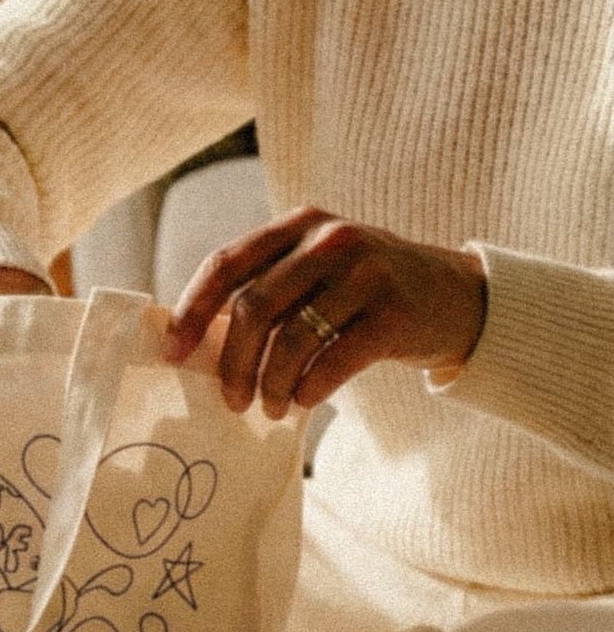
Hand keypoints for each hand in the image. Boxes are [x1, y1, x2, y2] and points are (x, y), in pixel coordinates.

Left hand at [163, 207, 486, 417]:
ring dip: (271, 383)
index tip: (173, 353)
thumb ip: (266, 288)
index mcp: (298, 224)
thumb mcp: (315, 270)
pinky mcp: (396, 313)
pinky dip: (310, 389)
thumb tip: (196, 341)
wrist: (458, 296)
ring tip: (269, 407)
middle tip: (230, 399)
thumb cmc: (364, 291)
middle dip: (233, 362)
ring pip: (292, 339)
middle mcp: (331, 240)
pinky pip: (334, 361)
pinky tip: (303, 401)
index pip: (226, 263)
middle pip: (254, 307)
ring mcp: (368, 273)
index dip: (192, 310)